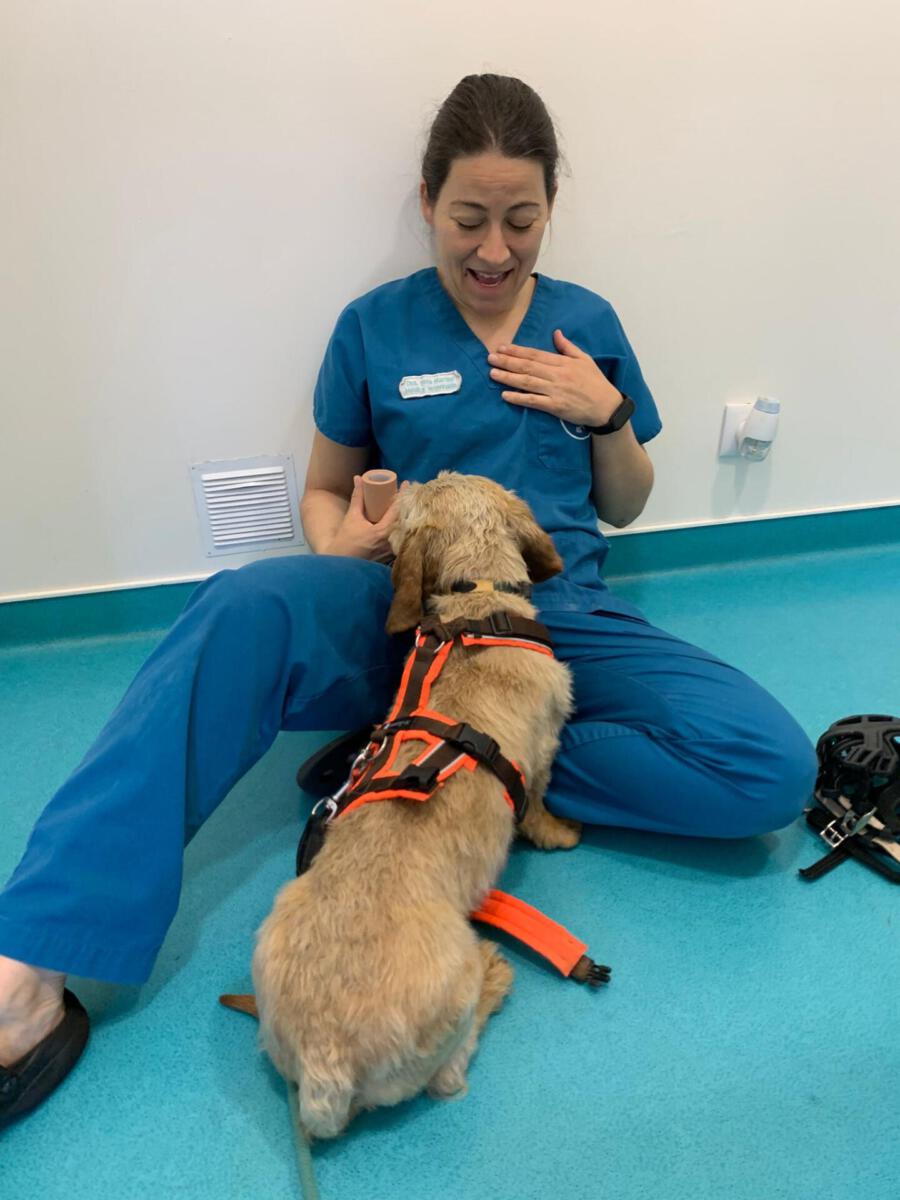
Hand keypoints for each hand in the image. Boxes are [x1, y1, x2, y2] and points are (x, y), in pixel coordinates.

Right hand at [326, 476, 408, 562]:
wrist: (341, 564)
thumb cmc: (345, 540)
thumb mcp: (352, 517)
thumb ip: (357, 498)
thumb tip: (358, 479)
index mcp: (382, 531)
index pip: (397, 509)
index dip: (403, 495)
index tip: (406, 484)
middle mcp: (391, 542)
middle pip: (405, 520)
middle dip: (408, 505)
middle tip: (409, 493)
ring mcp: (393, 551)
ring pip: (405, 531)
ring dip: (407, 517)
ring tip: (409, 504)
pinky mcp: (392, 557)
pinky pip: (402, 540)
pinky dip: (404, 529)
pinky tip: (406, 522)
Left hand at [488, 328, 622, 426]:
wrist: (606, 406)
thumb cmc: (595, 382)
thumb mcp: (584, 359)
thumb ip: (568, 347)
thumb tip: (556, 333)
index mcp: (563, 362)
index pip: (535, 354)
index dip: (517, 351)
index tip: (502, 347)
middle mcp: (557, 375)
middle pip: (527, 366)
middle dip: (507, 362)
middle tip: (490, 358)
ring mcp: (555, 391)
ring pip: (527, 382)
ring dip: (508, 378)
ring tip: (492, 374)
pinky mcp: (555, 406)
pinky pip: (534, 401)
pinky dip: (519, 398)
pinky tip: (505, 395)